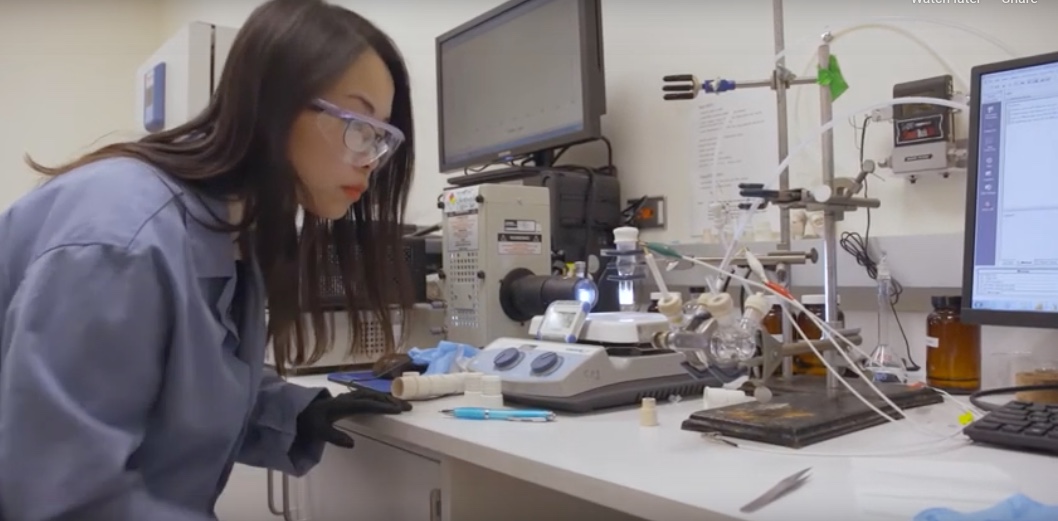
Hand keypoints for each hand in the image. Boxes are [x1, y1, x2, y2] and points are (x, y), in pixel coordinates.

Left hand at [297, 390, 411, 447]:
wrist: (299, 411)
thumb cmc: (309, 421)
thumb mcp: (318, 431)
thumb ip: (334, 437)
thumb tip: (352, 444)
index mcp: (343, 405)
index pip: (367, 404)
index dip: (383, 407)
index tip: (398, 410)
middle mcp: (348, 398)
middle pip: (373, 396)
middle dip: (390, 401)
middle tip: (407, 408)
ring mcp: (349, 397)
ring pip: (371, 394)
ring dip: (386, 398)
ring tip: (401, 405)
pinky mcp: (349, 399)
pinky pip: (368, 396)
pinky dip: (379, 398)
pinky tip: (386, 402)